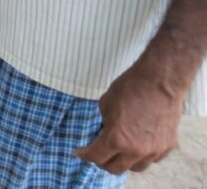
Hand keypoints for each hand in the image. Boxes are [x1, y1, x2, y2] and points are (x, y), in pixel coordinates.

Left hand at [75, 59, 183, 173]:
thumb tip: (105, 131)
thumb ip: (104, 123)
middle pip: (115, 169)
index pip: (96, 157)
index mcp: (116, 139)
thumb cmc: (129, 88)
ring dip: (124, 162)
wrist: (160, 81)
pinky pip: (152, 159)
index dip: (85, 156)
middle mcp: (136, 150)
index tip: (80, 153)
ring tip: (118, 152)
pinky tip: (137, 145)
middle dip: (102, 162)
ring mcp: (154, 150)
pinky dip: (142, 155)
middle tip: (97, 153)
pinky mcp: (168, 146)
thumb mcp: (105, 104)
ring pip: (135, 167)